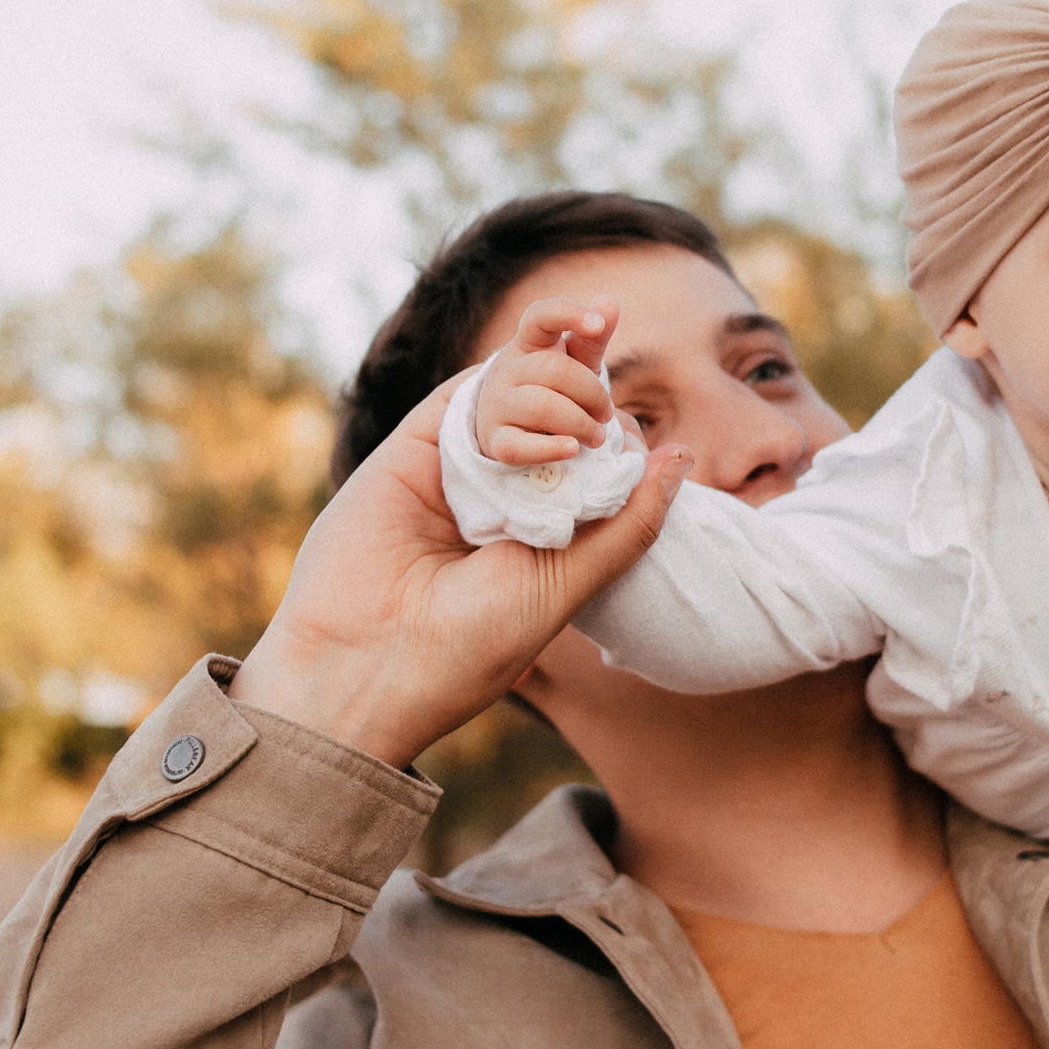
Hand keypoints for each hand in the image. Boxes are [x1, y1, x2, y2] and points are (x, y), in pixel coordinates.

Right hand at [229, 371, 691, 766]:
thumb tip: (681, 456)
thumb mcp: (569, 586)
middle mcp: (504, 488)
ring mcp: (459, 463)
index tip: (636, 420)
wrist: (368, 665)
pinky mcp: (415, 446)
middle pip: (555, 401)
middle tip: (603, 421)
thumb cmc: (471, 645)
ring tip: (579, 430)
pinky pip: (466, 395)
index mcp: (547, 524)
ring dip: (555, 383)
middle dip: (588, 384)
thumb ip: (627, 524)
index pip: (593, 446)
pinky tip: (541, 440)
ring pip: (514, 385)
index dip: (616, 418)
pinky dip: (507, 397)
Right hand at [476, 295, 622, 465]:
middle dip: (592, 393)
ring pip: (541, 406)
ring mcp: (497, 406)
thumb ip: (592, 337)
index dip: (568, 314)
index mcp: (528, 344)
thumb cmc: (551, 390)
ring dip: (580, 423)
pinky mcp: (496, 442)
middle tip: (606, 414)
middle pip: (555, 370)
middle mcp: (507, 370)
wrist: (509, 429)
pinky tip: (572, 449)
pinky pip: (518, 446)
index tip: (598, 324)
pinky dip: (549, 448)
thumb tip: (609, 301)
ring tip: (597, 437)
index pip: (540, 316)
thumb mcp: (574, 362)